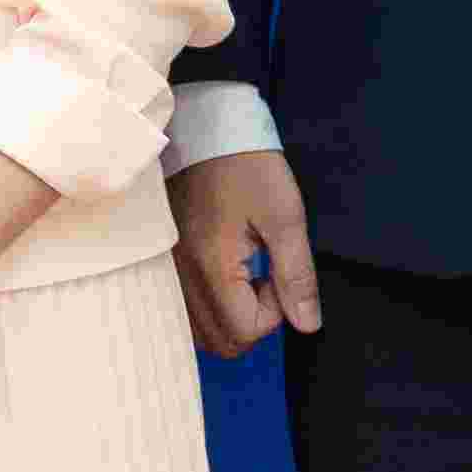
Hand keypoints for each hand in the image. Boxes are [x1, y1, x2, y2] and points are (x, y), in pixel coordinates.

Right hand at [173, 146, 325, 361]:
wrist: (203, 128)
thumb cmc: (246, 165)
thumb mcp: (285, 215)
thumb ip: (296, 274)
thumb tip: (307, 324)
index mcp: (212, 265)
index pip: (246, 330)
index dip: (276, 311)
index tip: (278, 273)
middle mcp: (182, 277)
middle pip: (222, 343)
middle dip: (254, 321)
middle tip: (265, 278)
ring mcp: (169, 273)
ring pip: (202, 333)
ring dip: (232, 318)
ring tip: (245, 274)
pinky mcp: (165, 264)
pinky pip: (187, 312)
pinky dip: (211, 308)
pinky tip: (225, 274)